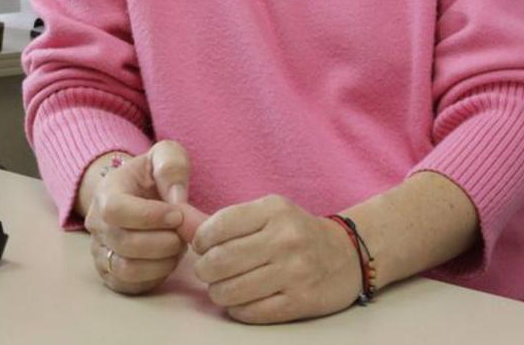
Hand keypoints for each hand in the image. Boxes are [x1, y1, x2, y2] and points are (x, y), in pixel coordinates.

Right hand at [83, 141, 206, 294]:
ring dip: (161, 261)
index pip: (116, 210)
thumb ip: (172, 167)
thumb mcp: (165, 155)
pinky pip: (129, 286)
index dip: (149, 216)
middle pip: (124, 243)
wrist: (136, 193)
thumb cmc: (152, 174)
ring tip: (178, 246)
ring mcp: (100, 253)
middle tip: (184, 233)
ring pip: (126, 269)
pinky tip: (169, 260)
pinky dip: (155, 277)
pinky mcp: (110, 275)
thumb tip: (176, 199)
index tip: (177, 214)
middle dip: (163, 241)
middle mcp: (96, 226)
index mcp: (106, 193)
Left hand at [192, 195, 360, 323]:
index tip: (204, 247)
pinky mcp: (298, 302)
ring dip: (218, 293)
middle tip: (210, 271)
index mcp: (275, 210)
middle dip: (204, 270)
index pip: (217, 226)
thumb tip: (177, 219)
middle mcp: (285, 238)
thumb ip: (223, 221)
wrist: (346, 256)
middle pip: (219, 262)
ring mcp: (294, 272)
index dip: (200, 241)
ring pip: (229, 291)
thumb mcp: (267, 214)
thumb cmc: (295, 233)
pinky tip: (244, 298)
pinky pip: (248, 312)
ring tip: (225, 286)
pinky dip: (237, 309)